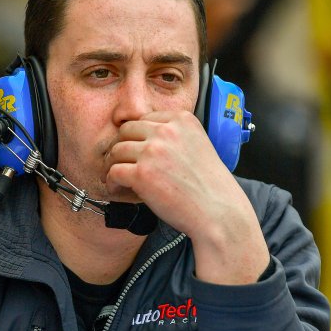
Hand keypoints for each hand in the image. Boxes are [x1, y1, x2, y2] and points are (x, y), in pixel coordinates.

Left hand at [105, 111, 269, 283]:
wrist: (218, 211)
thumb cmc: (210, 186)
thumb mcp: (198, 145)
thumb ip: (174, 136)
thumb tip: (142, 139)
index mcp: (182, 119)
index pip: (145, 119)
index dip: (139, 138)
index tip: (139, 153)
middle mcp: (166, 130)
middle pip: (126, 131)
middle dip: (123, 149)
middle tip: (124, 166)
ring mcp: (153, 151)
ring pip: (116, 151)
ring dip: (114, 166)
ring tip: (120, 181)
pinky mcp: (142, 174)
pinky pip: (113, 172)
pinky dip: (112, 183)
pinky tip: (118, 190)